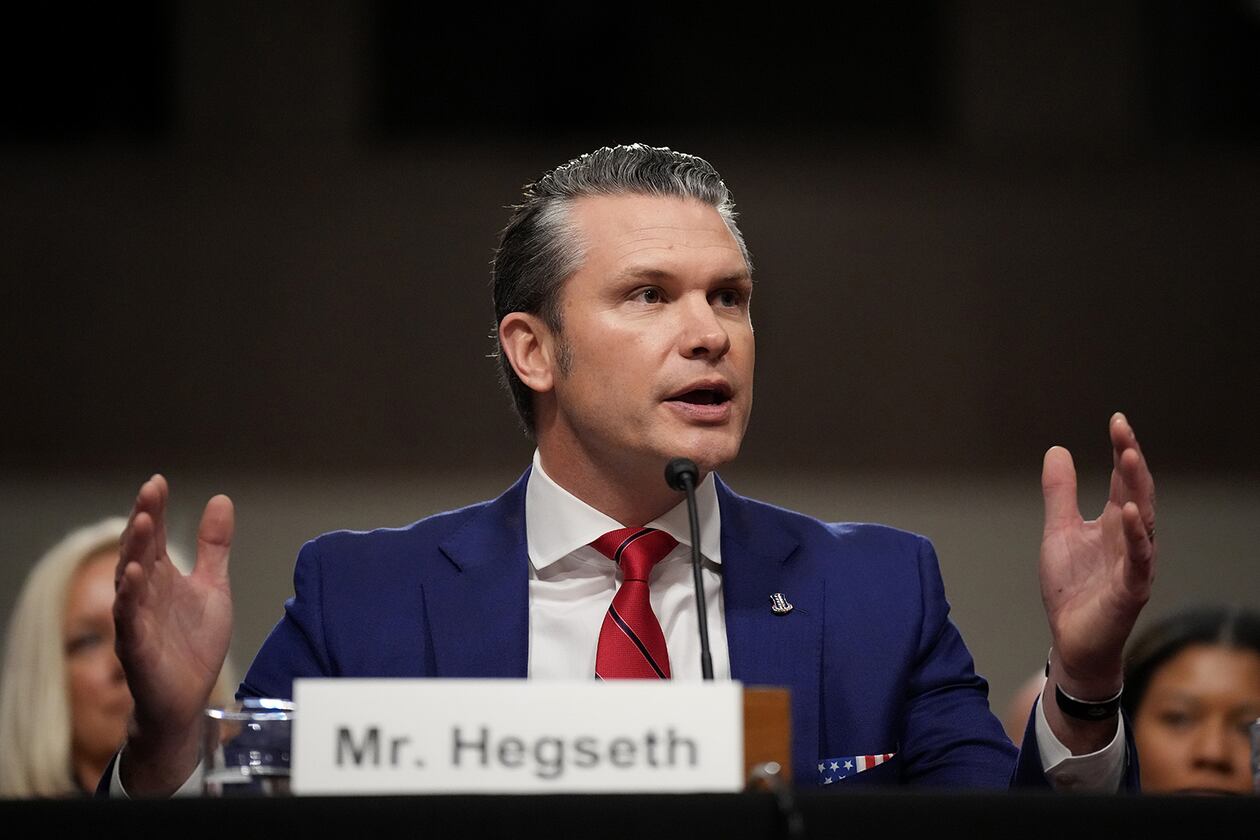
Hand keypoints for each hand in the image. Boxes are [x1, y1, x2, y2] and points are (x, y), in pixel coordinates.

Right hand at [114, 474, 233, 794]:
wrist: (189, 698)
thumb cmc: (194, 642)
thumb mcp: (213, 586)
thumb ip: (215, 546)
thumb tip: (221, 499)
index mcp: (161, 577)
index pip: (156, 536)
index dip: (156, 510)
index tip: (159, 482)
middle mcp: (144, 593)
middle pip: (140, 552)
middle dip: (144, 522)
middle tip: (150, 494)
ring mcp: (137, 620)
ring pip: (130, 581)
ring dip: (135, 552)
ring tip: (144, 523)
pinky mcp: (137, 649)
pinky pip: (129, 621)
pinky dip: (130, 600)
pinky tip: (134, 577)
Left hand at [1039, 413, 1154, 698]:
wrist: (1072, 640)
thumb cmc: (1072, 588)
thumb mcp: (1058, 532)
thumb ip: (1060, 494)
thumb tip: (1058, 450)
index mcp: (1114, 523)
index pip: (1122, 480)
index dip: (1121, 450)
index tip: (1117, 420)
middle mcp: (1130, 539)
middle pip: (1136, 492)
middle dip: (1131, 460)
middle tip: (1123, 429)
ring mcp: (1134, 563)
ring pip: (1143, 520)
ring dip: (1136, 488)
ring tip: (1129, 456)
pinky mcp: (1130, 590)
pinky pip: (1137, 560)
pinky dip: (1135, 536)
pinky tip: (1131, 513)